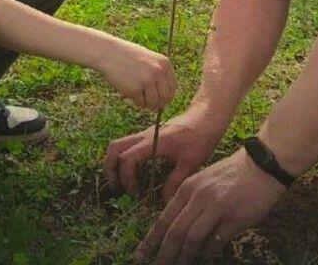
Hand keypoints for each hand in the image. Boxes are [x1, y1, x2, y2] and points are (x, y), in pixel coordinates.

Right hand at [95, 38, 177, 111]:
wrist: (108, 52)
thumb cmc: (128, 55)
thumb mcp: (149, 59)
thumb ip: (159, 73)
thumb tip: (165, 97)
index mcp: (164, 63)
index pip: (173, 87)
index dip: (168, 96)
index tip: (162, 100)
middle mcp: (158, 72)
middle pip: (166, 96)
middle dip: (159, 103)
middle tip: (152, 105)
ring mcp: (147, 80)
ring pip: (154, 102)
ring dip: (148, 104)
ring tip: (141, 100)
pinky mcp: (135, 89)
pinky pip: (141, 103)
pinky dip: (138, 103)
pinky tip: (132, 96)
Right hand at [104, 108, 224, 199]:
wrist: (207, 116)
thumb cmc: (201, 137)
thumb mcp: (191, 163)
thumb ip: (175, 182)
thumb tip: (163, 201)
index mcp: (153, 142)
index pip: (127, 159)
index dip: (127, 178)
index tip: (137, 192)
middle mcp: (145, 136)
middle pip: (114, 148)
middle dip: (110, 168)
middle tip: (117, 187)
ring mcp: (145, 134)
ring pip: (119, 144)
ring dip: (115, 162)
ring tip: (123, 182)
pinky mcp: (149, 135)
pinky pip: (129, 145)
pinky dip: (125, 158)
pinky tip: (136, 173)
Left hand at [134, 149, 284, 264]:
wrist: (262, 165)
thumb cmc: (232, 174)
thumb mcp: (203, 181)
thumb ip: (189, 202)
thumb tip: (175, 230)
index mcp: (188, 188)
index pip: (164, 219)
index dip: (151, 241)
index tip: (140, 256)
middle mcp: (198, 198)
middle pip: (175, 233)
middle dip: (164, 255)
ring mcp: (217, 208)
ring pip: (192, 239)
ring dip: (185, 258)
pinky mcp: (235, 218)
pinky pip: (216, 241)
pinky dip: (209, 252)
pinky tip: (206, 257)